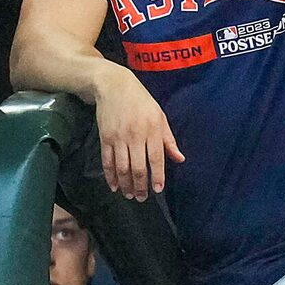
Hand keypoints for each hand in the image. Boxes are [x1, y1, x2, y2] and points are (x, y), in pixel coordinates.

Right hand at [96, 62, 182, 200]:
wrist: (114, 86)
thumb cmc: (142, 102)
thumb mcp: (160, 116)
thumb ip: (169, 140)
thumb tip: (179, 159)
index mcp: (152, 130)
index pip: (156, 158)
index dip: (157, 176)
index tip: (157, 190)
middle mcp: (135, 135)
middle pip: (138, 167)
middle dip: (140, 186)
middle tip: (142, 198)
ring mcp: (118, 137)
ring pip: (122, 167)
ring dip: (125, 184)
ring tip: (129, 195)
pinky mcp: (105, 138)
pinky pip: (107, 161)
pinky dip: (110, 176)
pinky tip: (114, 186)